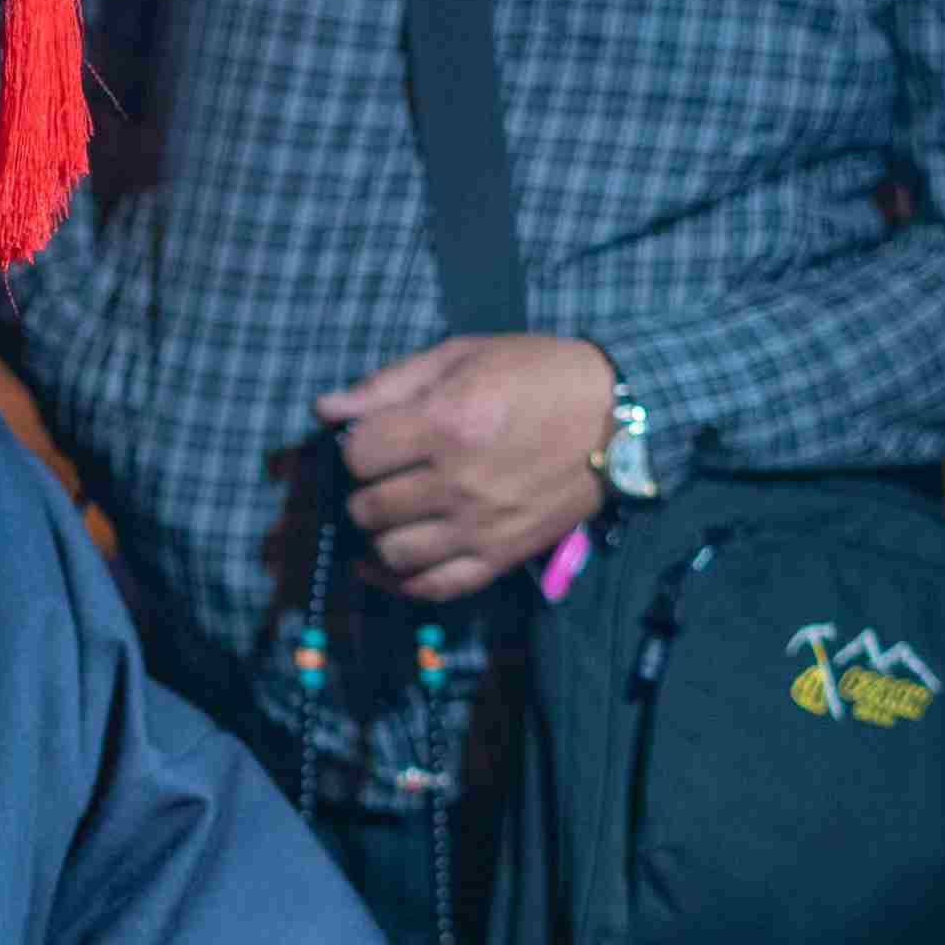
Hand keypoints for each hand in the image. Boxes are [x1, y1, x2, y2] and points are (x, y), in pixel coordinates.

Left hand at [315, 333, 615, 600]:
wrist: (619, 416)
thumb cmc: (538, 373)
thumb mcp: (463, 356)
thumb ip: (389, 384)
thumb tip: (325, 410)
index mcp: (446, 423)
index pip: (358, 455)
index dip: (357, 445)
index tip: (376, 438)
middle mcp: (459, 482)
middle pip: (368, 507)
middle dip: (365, 489)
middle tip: (386, 475)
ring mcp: (481, 526)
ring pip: (393, 553)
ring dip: (381, 534)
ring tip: (393, 513)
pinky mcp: (502, 556)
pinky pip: (436, 588)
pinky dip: (401, 583)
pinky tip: (384, 566)